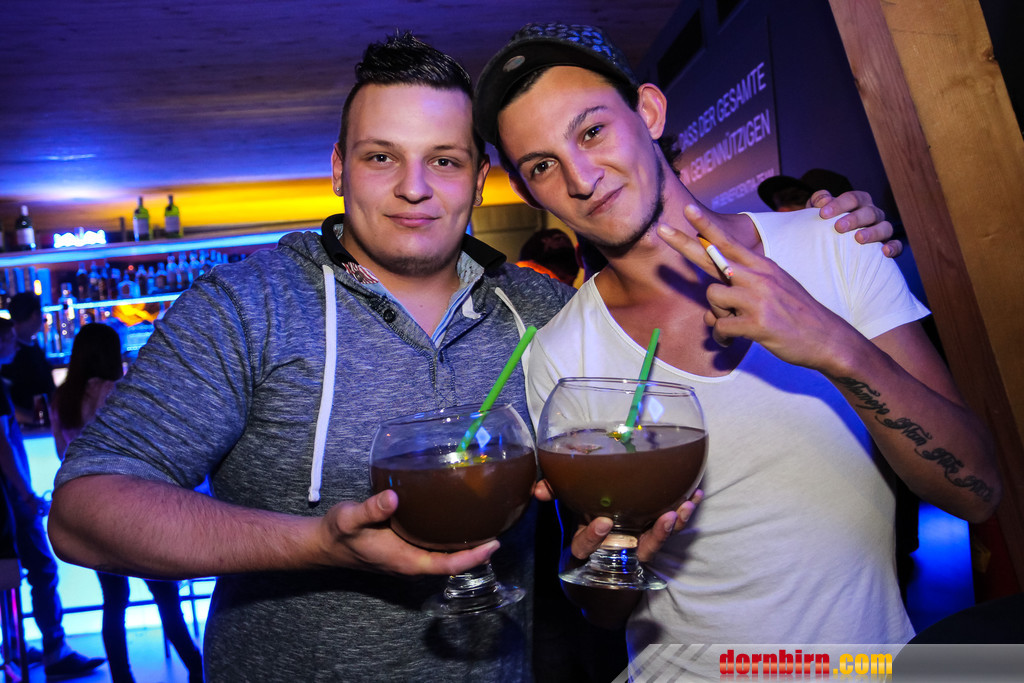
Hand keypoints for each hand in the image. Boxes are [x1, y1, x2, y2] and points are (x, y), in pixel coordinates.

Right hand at [317, 489, 499, 576]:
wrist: (323, 543)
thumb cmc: (338, 534)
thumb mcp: (350, 519)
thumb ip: (371, 509)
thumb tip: (392, 498)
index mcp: (406, 561)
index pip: (448, 565)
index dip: (473, 557)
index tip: (493, 544)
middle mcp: (412, 562)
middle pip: (453, 562)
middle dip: (477, 550)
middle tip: (499, 527)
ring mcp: (410, 556)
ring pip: (445, 554)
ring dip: (466, 543)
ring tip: (487, 521)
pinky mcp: (406, 547)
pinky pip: (435, 546)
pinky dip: (451, 536)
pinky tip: (458, 518)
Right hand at [567, 489, 702, 564]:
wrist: (599, 576)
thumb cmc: (585, 534)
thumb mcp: (568, 516)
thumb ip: (555, 497)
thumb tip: (537, 489)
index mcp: (589, 546)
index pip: (586, 547)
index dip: (593, 537)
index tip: (603, 523)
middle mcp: (616, 551)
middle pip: (637, 550)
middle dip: (654, 536)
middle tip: (666, 519)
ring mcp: (637, 549)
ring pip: (658, 543)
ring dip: (674, 527)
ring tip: (685, 508)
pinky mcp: (654, 541)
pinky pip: (671, 531)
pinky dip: (684, 514)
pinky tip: (696, 495)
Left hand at [659, 205, 862, 372]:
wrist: (828, 338)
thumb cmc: (798, 314)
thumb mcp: (777, 287)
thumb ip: (745, 286)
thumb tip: (715, 299)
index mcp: (763, 266)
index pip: (729, 242)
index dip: (706, 226)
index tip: (687, 209)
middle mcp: (759, 277)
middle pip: (711, 259)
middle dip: (683, 245)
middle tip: (660, 229)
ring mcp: (758, 299)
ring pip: (713, 299)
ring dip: (717, 316)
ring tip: (733, 325)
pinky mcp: (757, 323)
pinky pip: (720, 327)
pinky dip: (721, 338)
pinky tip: (731, 341)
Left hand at [810, 189, 902, 257]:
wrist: (828, 245)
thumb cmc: (824, 225)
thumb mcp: (818, 212)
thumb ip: (818, 201)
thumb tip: (823, 200)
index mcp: (858, 203)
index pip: (853, 198)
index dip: (839, 204)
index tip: (823, 214)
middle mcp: (872, 214)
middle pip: (869, 212)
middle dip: (854, 218)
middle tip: (838, 227)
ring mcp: (881, 229)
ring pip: (885, 227)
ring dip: (872, 232)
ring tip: (858, 238)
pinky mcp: (888, 245)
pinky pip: (897, 245)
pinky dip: (894, 247)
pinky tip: (885, 252)